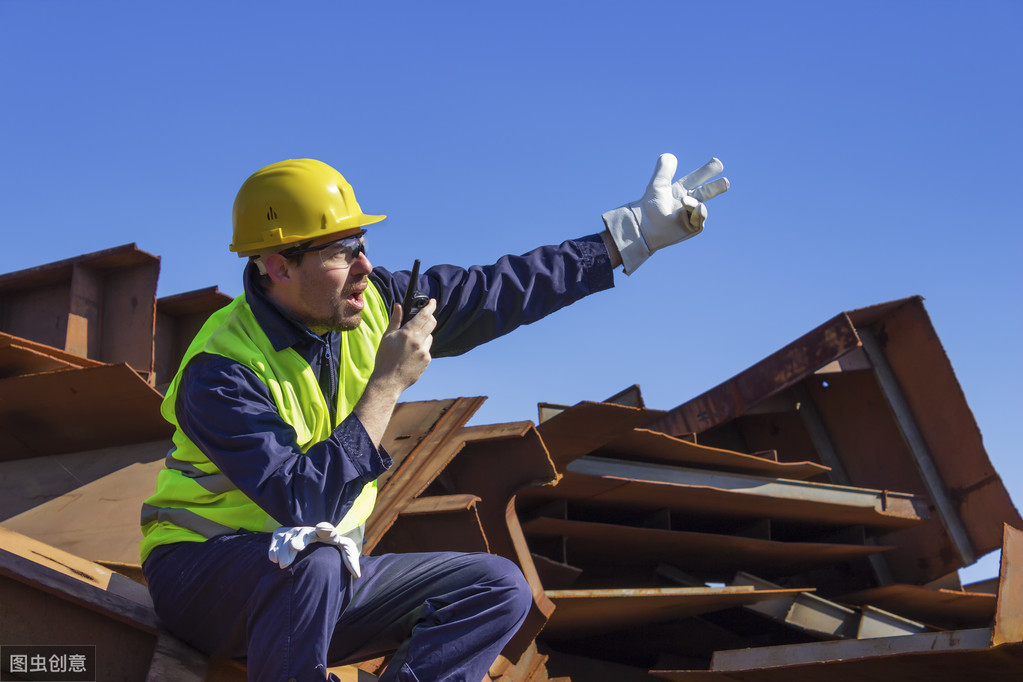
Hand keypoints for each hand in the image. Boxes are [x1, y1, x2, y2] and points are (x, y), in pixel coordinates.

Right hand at [268, 522, 361, 575]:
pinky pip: (277, 538)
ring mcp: (295, 531)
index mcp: (327, 535)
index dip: (325, 529)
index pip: (328, 531)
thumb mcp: (344, 551)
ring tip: (283, 565)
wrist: (314, 543)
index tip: (321, 529)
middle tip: (296, 548)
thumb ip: (350, 559)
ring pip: (288, 538)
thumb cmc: (331, 547)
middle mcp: (310, 531)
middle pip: (304, 534)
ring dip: (284, 550)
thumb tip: (357, 575)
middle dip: (299, 539)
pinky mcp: (283, 534)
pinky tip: (274, 559)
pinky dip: (274, 548)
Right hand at [372, 298, 437, 394]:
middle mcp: (419, 342)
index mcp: (408, 334)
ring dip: (424, 335)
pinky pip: (427, 349)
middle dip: (429, 318)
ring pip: (429, 337)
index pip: (424, 315)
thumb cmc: (384, 358)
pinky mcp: (427, 361)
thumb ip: (395, 320)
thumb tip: (399, 305)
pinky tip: (411, 355)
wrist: (388, 381)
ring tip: (410, 343)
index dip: (430, 306)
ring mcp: (425, 352)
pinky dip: (422, 348)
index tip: (433, 302)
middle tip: (424, 317)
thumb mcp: (387, 337)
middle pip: (432, 323)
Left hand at [603, 153, 728, 273]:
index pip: (696, 178)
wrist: (645, 225)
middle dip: (716, 187)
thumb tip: (671, 156)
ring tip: (684, 200)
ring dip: (695, 202)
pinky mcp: (692, 227)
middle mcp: (687, 202)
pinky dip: (698, 213)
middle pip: (706, 192)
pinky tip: (693, 209)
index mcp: (679, 190)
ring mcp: (690, 215)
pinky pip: (700, 219)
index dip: (707, 171)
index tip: (717, 162)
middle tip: (726, 182)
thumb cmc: (649, 206)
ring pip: (702, 206)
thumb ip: (664, 168)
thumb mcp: (658, 184)